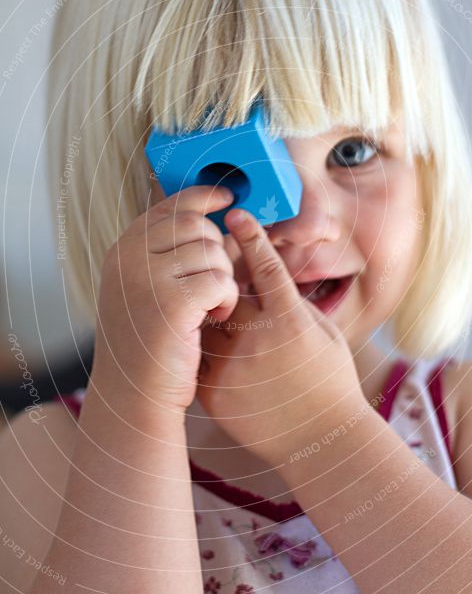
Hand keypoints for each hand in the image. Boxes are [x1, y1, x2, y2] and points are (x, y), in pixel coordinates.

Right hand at [91, 185, 239, 411]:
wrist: (134, 395)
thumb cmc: (149, 344)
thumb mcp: (146, 289)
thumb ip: (166, 252)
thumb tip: (212, 212)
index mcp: (123, 249)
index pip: (171, 206)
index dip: (204, 198)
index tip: (227, 198)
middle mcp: (129, 257)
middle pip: (198, 226)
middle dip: (217, 252)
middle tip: (209, 287)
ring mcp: (147, 278)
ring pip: (213, 253)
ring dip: (222, 279)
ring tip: (208, 307)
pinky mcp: (173, 302)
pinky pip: (221, 280)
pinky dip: (226, 300)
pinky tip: (213, 318)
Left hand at [197, 207, 362, 469]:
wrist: (320, 442)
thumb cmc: (330, 383)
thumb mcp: (325, 334)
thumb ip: (295, 302)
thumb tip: (271, 271)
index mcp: (292, 322)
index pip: (266, 266)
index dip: (250, 236)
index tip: (236, 214)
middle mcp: (258, 341)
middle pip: (224, 288)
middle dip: (216, 268)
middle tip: (207, 252)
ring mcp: (232, 368)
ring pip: (202, 320)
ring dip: (200, 304)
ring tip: (198, 296)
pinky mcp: (213, 392)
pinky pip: (194, 355)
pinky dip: (194, 342)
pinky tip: (196, 337)